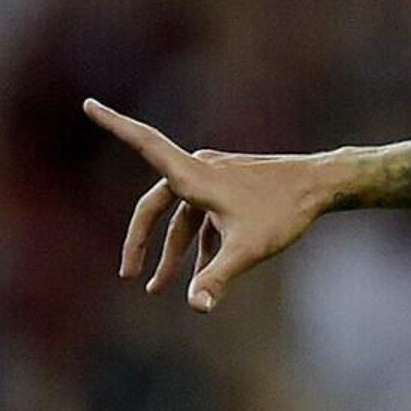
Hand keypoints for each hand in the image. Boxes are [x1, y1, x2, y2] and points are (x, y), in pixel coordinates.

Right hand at [85, 100, 338, 310]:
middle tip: (128, 276)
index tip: (87, 103)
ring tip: (159, 289)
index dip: (115, 125)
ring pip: (180, 218)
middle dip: (140, 242)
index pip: (144, 143)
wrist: (323, 188)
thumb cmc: (285, 213)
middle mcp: (199, 171)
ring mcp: (215, 180)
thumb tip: (196, 308)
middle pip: (155, 206)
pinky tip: (200, 276)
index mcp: (193, 175)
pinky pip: (203, 217)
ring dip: (171, 253)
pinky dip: (197, 244)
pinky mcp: (230, 190)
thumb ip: (218, 277)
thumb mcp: (248, 249)